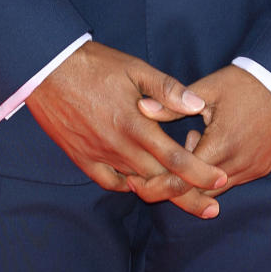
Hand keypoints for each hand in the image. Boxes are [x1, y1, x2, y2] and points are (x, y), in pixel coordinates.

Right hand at [25, 42, 226, 217]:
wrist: (48, 69)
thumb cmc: (95, 64)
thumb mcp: (134, 68)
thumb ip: (167, 89)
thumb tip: (197, 105)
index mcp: (135, 124)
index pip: (175, 158)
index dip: (200, 174)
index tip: (221, 181)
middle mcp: (119, 146)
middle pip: (160, 181)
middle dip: (188, 195)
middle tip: (211, 207)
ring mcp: (99, 156)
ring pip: (137, 185)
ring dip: (160, 192)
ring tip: (182, 199)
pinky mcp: (83, 159)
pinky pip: (111, 183)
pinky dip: (129, 186)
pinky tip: (140, 183)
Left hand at [130, 65, 270, 206]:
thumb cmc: (246, 82)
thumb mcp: (208, 88)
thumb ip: (173, 104)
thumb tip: (141, 108)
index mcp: (222, 145)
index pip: (183, 178)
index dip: (161, 180)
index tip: (143, 176)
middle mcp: (238, 164)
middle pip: (198, 191)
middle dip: (177, 182)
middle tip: (160, 166)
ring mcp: (253, 169)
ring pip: (217, 189)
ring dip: (198, 177)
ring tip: (190, 145)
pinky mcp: (263, 168)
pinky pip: (234, 181)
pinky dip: (217, 174)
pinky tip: (211, 146)